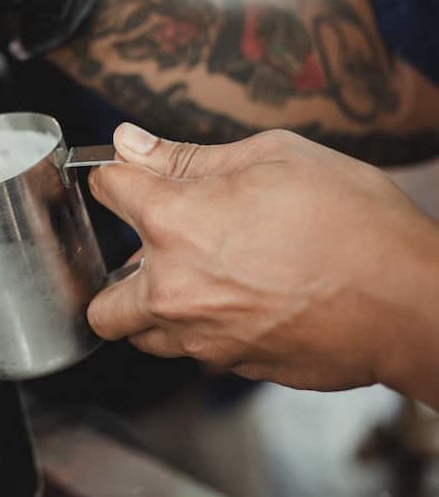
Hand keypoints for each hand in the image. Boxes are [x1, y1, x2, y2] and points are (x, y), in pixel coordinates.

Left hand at [88, 124, 438, 401]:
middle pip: (100, 302)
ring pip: (142, 335)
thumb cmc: (352, 220)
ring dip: (152, 310)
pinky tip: (241, 302)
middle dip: (115, 277)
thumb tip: (130, 142)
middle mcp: (173, 288)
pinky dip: (201, 330)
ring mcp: (201, 337)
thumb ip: (186, 156)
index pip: (108, 189)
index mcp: (174, 222)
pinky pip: (192, 351)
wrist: (411, 300)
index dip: (115, 175)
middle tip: (151, 254)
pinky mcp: (232, 366)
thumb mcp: (272, 157)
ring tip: (198, 280)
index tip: (126, 176)